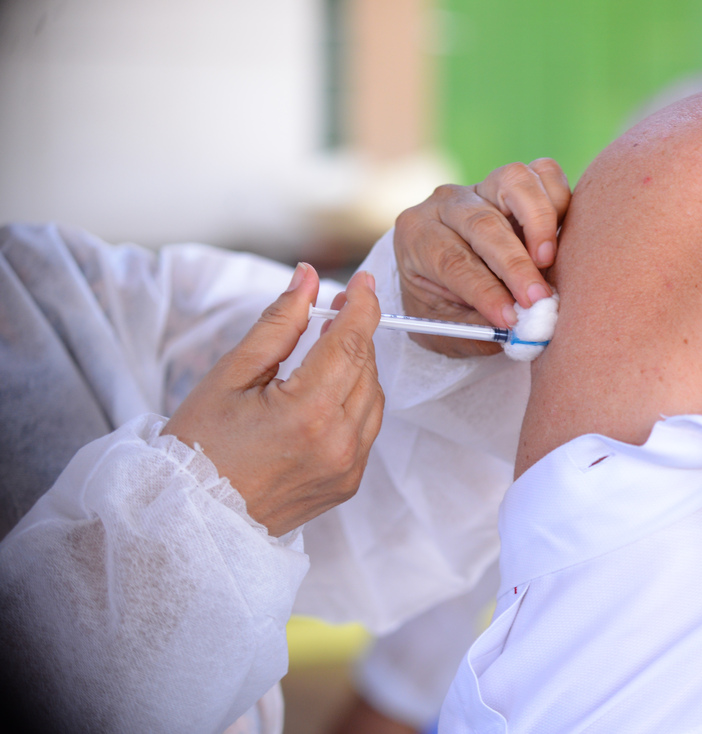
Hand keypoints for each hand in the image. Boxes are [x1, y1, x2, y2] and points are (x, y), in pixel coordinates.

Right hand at [164, 265, 383, 536]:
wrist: (191, 520)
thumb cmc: (198, 447)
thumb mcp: (229, 375)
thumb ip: (278, 324)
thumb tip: (308, 279)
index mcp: (307, 412)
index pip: (352, 342)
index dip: (362, 305)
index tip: (362, 281)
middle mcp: (338, 443)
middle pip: (366, 367)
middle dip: (355, 333)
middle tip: (333, 311)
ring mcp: (347, 468)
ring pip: (374, 398)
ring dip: (358, 367)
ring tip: (327, 349)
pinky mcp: (348, 484)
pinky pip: (367, 429)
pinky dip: (355, 402)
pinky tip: (326, 392)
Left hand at [393, 158, 570, 356]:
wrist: (444, 277)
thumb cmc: (442, 306)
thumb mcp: (445, 327)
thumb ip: (480, 330)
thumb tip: (521, 331)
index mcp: (417, 237)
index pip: (452, 261)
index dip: (485, 291)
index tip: (510, 318)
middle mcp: (447, 204)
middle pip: (484, 224)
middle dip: (515, 265)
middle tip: (538, 298)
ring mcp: (482, 186)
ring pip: (514, 181)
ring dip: (539, 222)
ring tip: (548, 260)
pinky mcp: (514, 182)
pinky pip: (544, 174)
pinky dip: (558, 201)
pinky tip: (557, 238)